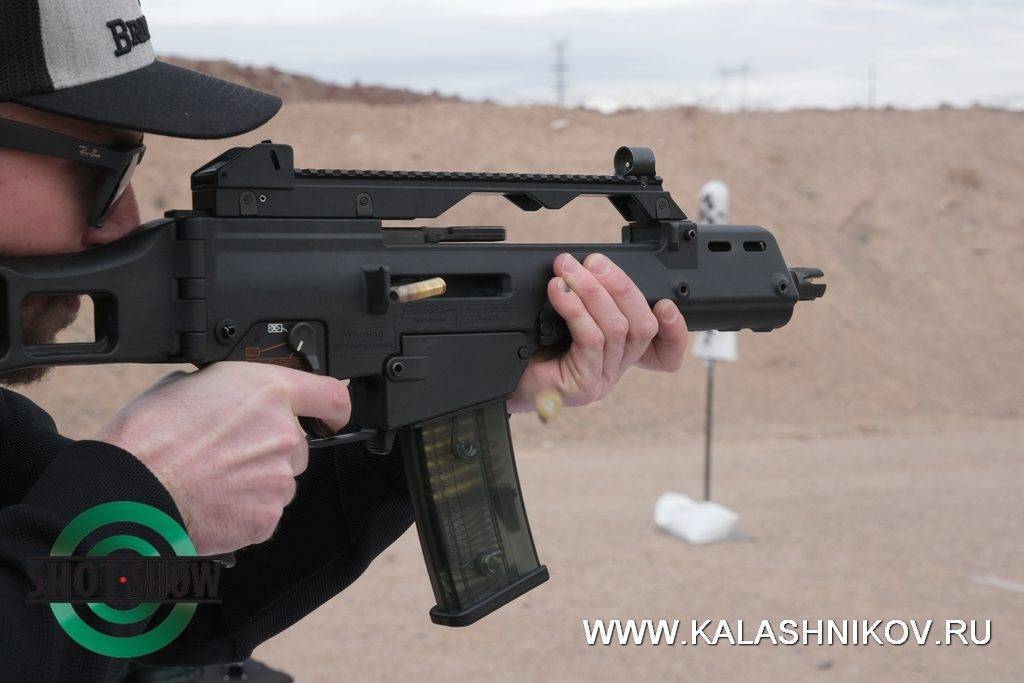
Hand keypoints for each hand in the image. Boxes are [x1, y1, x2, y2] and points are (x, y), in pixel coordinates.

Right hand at [94, 362, 349, 554]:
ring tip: (212, 479)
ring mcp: (279, 478)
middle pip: (296, 445)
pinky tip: (213, 502)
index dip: (333, 409)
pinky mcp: (267, 516)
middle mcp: (283, 433)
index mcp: (268, 392)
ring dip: (256, 481)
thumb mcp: (188, 385)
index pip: (331, 397)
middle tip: (227, 453)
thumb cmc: (149, 436)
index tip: (333, 417)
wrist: (130, 490)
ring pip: (280, 480)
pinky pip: (265, 512)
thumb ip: (229, 390)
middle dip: (270, 449)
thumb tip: (231, 398)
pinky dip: (244, 511)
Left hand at [508, 253, 687, 412]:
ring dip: (590, 290)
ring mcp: (602, 379)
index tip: (664, 301)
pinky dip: (575, 309)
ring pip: (615, 327)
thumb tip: (592, 264)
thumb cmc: (530, 348)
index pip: (663, 345)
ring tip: (566, 270)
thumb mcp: (565, 317)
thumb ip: (588, 300)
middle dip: (619, 284)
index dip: (675, 328)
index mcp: (619, 352)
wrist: (502, 381)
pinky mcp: (584, 385)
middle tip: (592, 262)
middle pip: (641, 324)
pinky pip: (591, 339)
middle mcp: (616, 368)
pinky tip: (559, 292)